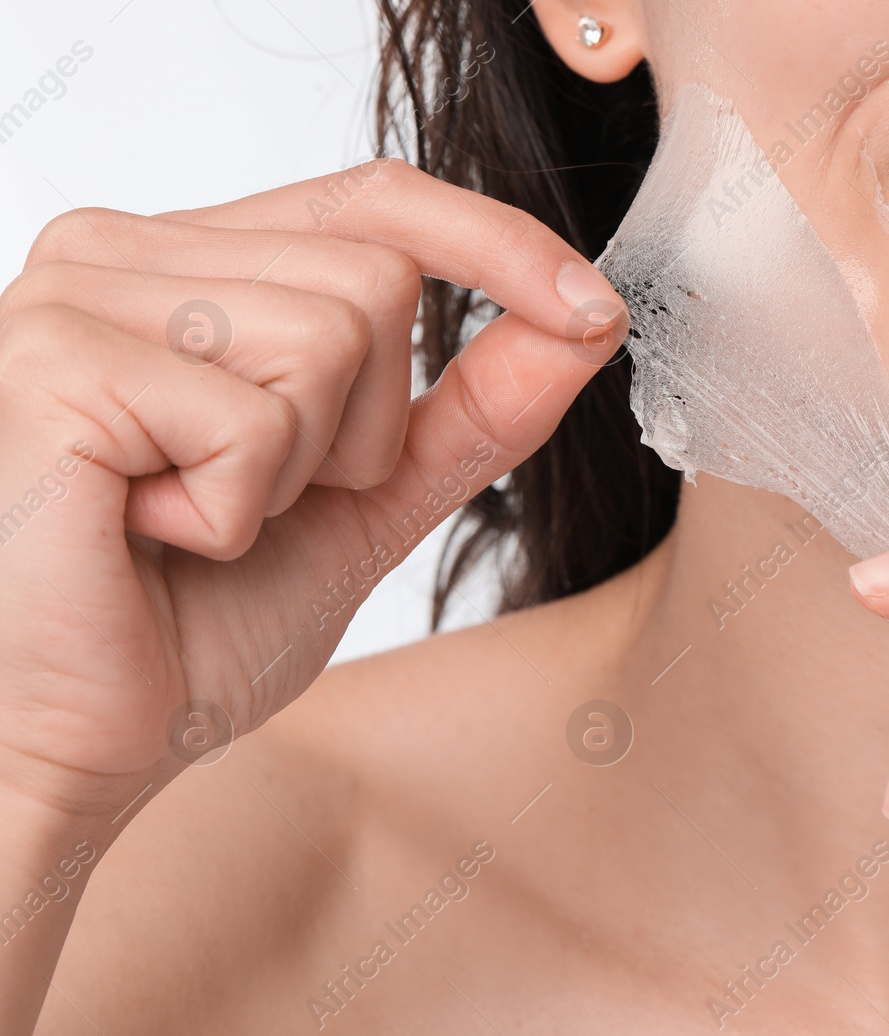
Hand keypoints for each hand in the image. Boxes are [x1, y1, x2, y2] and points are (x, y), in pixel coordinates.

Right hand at [0, 159, 625, 815]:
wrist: (72, 741)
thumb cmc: (191, 622)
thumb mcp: (371, 501)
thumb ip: (474, 409)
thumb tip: (587, 320)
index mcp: (194, 264)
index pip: (375, 200)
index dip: (495, 243)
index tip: (593, 308)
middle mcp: (125, 248)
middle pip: (376, 281)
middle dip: (363, 432)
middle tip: (250, 503)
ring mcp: (76, 292)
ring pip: (330, 338)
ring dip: (298, 476)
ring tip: (192, 519)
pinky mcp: (53, 360)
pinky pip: (254, 422)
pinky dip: (232, 516)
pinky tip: (144, 535)